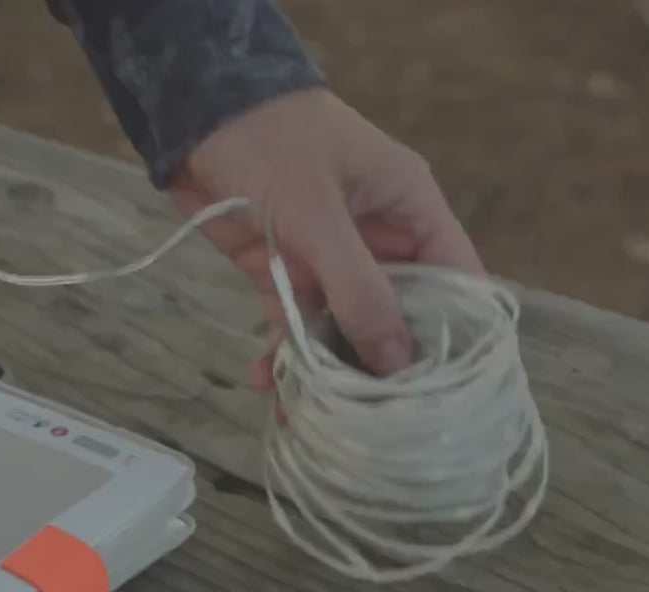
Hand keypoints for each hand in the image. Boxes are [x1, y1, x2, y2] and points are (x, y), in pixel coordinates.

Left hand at [169, 87, 483, 387]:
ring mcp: (329, 257)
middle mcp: (377, 238)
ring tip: (312, 417)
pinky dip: (281, 355)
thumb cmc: (270, 139)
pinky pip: (293, 324)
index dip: (458, 337)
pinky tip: (266, 386)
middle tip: (378, 424)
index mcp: (409, 209)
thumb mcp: (318, 214)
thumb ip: (358, 288)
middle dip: (385, 369)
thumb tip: (397, 362)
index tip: (449, 394)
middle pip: (399, 317)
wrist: (191, 110)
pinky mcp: (283, 269)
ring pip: (342, 329)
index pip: (456, 281)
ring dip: (326, 372)